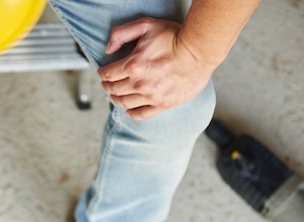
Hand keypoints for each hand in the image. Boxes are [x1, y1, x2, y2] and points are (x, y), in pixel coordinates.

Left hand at [98, 17, 215, 119]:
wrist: (200, 51)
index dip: (102, 74)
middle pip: (114, 89)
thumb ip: (121, 34)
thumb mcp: (145, 25)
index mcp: (133, 65)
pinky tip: (129, 110)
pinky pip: (141, 114)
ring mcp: (151, 96)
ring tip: (115, 97)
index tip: (103, 73)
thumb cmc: (175, 37)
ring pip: (124, 103)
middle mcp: (140, 83)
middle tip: (107, 85)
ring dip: (116, 100)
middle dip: (107, 87)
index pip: (108, 74)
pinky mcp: (163, 104)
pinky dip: (132, 114)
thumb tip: (108, 49)